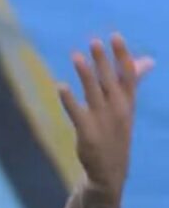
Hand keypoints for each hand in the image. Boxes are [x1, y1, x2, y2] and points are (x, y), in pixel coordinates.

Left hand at [57, 33, 154, 197]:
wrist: (110, 171)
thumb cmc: (116, 133)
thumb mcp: (127, 107)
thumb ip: (131, 82)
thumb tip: (146, 60)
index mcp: (128, 102)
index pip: (128, 75)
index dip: (121, 55)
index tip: (115, 36)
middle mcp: (118, 109)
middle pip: (110, 80)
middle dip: (103, 61)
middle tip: (94, 41)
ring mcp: (102, 121)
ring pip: (93, 93)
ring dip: (85, 74)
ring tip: (76, 56)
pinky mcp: (88, 133)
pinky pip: (77, 113)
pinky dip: (69, 100)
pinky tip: (60, 86)